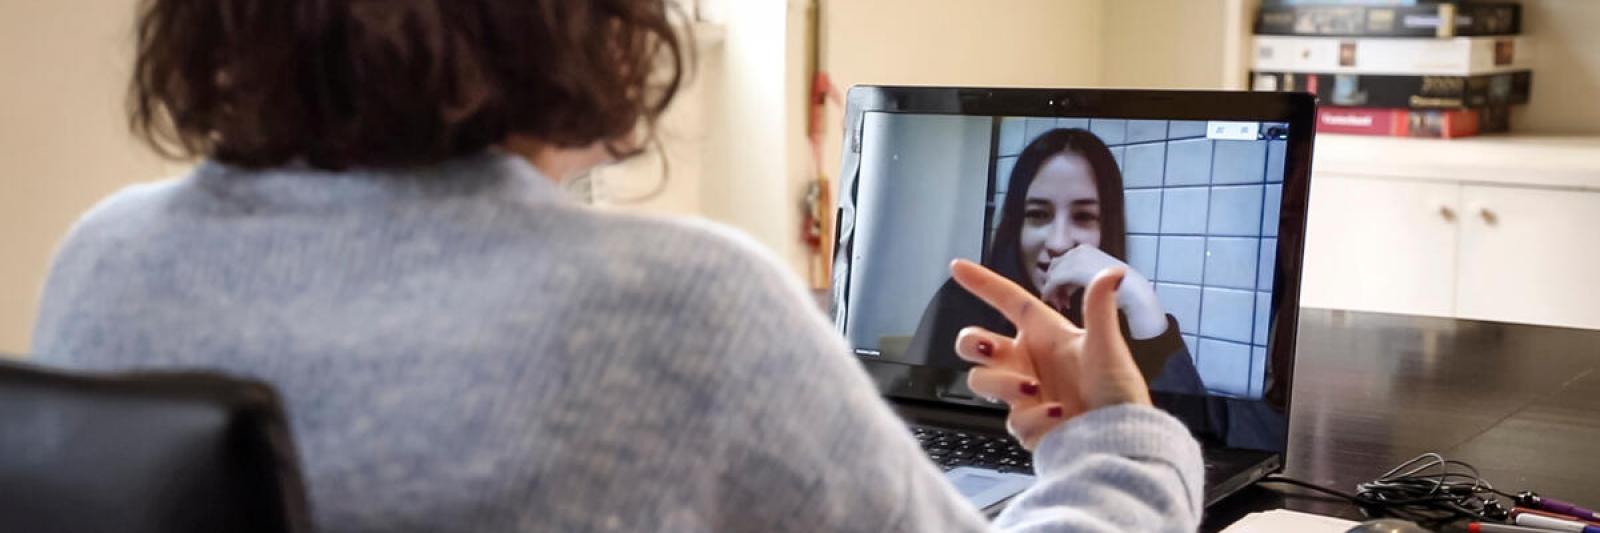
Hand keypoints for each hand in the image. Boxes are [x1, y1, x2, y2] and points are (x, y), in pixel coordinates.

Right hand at [949, 259, 1152, 449]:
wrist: (1122, 443)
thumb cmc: (1119, 393)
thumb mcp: (1107, 348)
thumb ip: (1099, 309)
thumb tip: (1113, 272)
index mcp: (1046, 335)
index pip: (1008, 302)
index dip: (983, 283)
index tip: (957, 267)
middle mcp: (1029, 361)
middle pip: (976, 343)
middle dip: (971, 342)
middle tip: (987, 348)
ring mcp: (1024, 393)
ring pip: (981, 380)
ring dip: (1001, 383)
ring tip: (1032, 390)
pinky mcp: (1026, 424)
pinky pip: (1011, 418)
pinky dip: (1032, 418)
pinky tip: (1056, 417)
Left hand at [1040, 246, 1167, 339]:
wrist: (1135, 292)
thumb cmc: (1124, 288)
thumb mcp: (1105, 275)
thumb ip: (1090, 276)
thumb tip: (1078, 283)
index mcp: (1088, 249)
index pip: (1065, 261)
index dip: (1062, 278)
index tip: (1065, 295)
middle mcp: (1080, 250)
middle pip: (1056, 266)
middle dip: (1056, 284)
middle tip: (1060, 301)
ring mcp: (1075, 259)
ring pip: (1053, 274)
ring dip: (1054, 290)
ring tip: (1060, 305)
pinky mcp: (1071, 271)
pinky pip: (1053, 282)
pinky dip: (1051, 293)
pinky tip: (1056, 304)